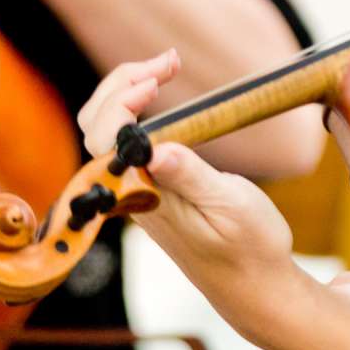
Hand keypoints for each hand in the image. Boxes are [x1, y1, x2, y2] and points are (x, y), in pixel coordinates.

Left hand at [78, 51, 303, 336]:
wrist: (254, 287)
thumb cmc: (249, 249)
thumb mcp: (230, 207)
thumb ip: (191, 178)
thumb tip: (157, 149)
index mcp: (143, 196)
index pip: (106, 136)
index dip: (123, 97)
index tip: (159, 79)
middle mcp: (131, 193)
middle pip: (95, 125)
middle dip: (123, 83)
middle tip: (169, 62)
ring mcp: (137, 191)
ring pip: (105, 131)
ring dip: (128, 91)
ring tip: (167, 68)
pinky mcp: (149, 189)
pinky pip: (124, 141)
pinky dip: (137, 108)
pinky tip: (162, 93)